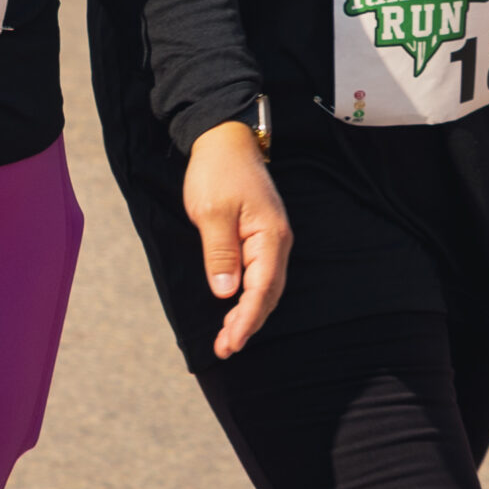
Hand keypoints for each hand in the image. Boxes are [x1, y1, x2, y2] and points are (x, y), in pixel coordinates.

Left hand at [184, 119, 290, 359]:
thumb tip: (226, 293)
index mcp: (269, 236)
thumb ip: (220, 253)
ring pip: (266, 286)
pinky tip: (235, 307)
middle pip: (268, 293)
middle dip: (248, 323)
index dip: (246, 319)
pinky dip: (248, 295)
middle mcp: (277, 240)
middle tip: (225, 349)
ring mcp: (271, 238)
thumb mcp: (211, 212)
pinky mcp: (261, 235)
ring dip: (248, 313)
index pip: (261, 289)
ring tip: (228, 338)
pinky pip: (260, 274)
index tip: (230, 343)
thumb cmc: (217, 171)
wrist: (224, 139)